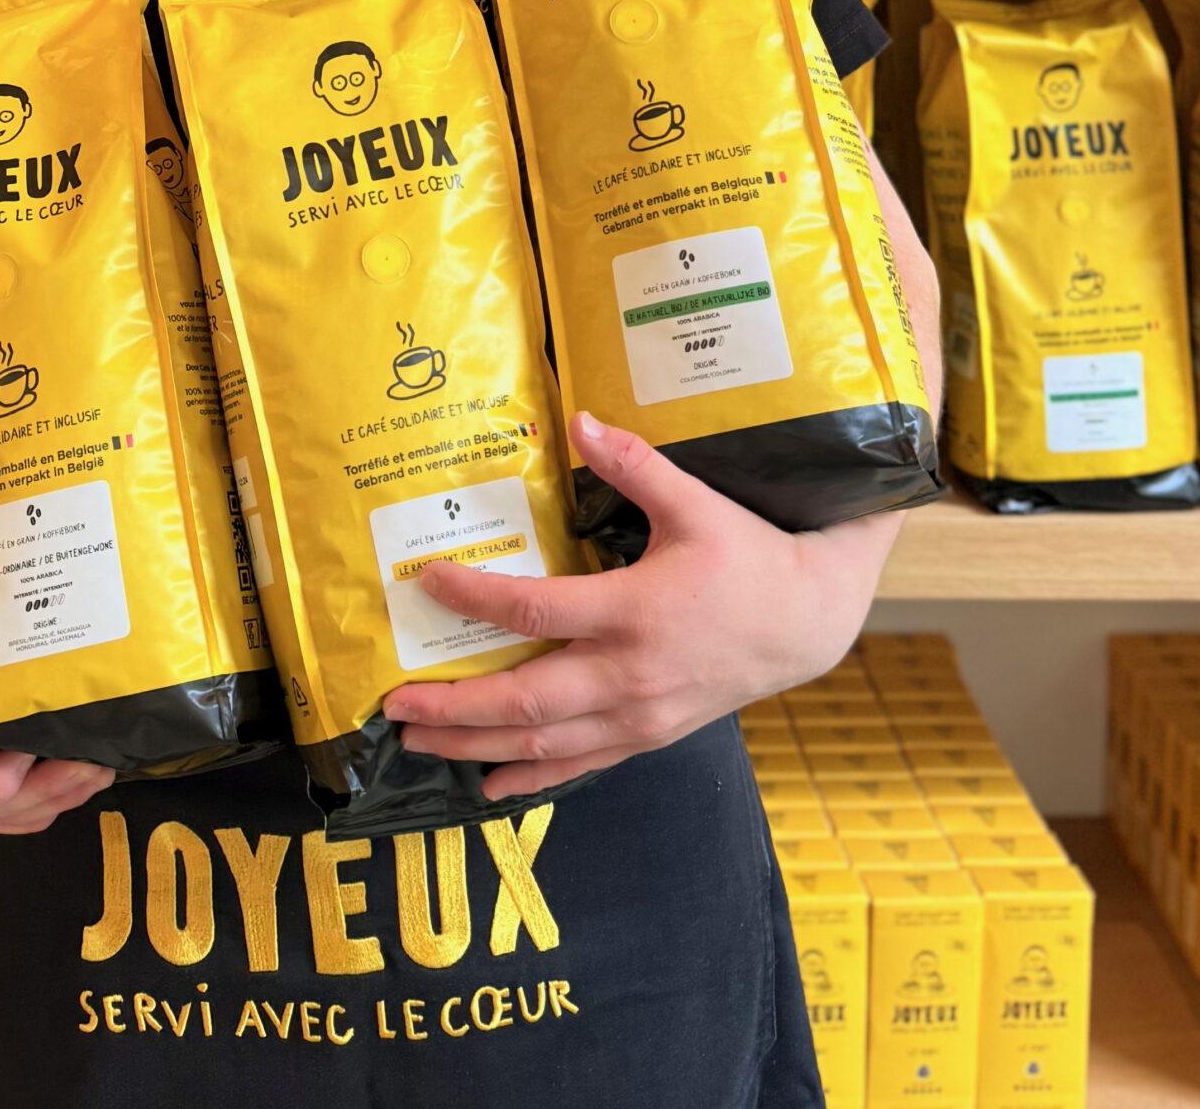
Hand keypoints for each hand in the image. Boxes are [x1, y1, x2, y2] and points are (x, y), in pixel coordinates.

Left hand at [383, 412, 895, 800]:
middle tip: (393, 704)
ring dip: (476, 745)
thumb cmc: (748, 556)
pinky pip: (580, 765)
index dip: (476, 597)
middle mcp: (629, 674)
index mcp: (634, 611)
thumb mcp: (696, 502)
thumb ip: (634, 463)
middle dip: (454, 706)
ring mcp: (638, 715)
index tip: (426, 581)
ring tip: (417, 742)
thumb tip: (578, 418)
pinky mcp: (649, 735)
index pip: (536, 612)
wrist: (806, 622)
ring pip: (544, 743)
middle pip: (526, 700)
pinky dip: (530, 775)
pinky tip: (486, 782)